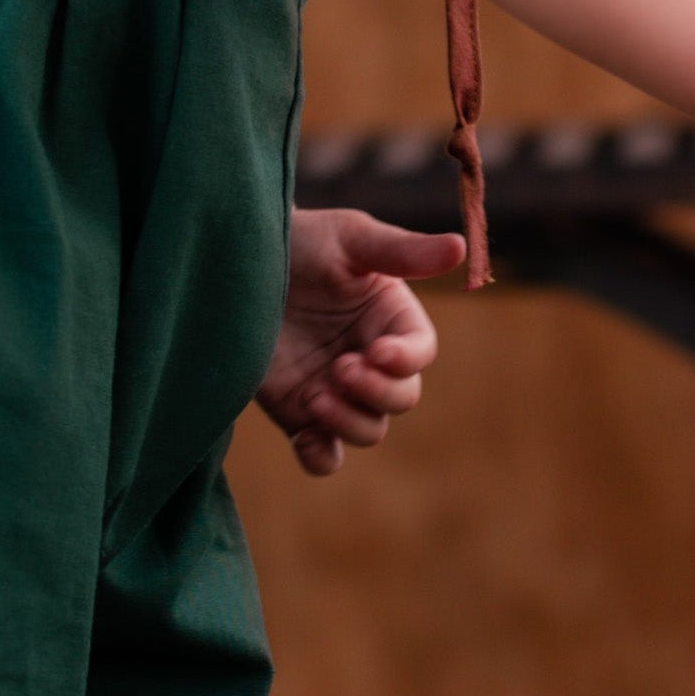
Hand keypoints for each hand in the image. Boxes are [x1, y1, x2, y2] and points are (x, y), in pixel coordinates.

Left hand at [260, 208, 465, 475]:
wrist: (234, 264)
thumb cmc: (300, 242)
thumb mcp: (349, 238)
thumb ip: (402, 250)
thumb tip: (460, 247)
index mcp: (391, 320)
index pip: (420, 352)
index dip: (405, 359)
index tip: (376, 351)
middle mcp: (370, 359)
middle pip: (401, 399)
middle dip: (376, 391)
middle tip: (339, 368)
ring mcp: (336, 390)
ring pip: (368, 430)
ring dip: (349, 421)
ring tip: (314, 396)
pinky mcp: (298, 413)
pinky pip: (324, 455)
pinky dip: (321, 457)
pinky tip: (305, 436)